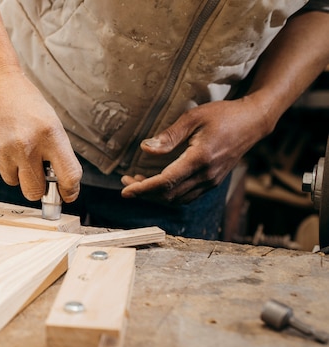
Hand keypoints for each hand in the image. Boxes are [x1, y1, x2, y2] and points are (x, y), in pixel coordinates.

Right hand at [0, 70, 81, 201]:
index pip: (68, 176)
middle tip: (34, 174)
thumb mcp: (49, 121)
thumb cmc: (22, 100)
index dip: (70, 191)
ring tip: (11, 143)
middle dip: (37, 187)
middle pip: (35, 191)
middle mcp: (25, 146)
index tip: (67, 194)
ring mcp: (2, 151)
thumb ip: (56, 152)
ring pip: (12, 181)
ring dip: (14, 169)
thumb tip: (59, 184)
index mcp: (49, 135)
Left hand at [121, 97, 272, 204]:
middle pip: (168, 195)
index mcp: (200, 159)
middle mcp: (206, 175)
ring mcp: (211, 181)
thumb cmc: (223, 115)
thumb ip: (169, 136)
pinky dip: (169, 194)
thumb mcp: (193, 118)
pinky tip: (158, 184)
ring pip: (177, 199)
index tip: (125, 190)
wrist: (253, 122)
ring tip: (139, 182)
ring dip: (156, 195)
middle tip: (126, 181)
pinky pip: (187, 196)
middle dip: (144, 192)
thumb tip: (145, 149)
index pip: (165, 182)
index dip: (143, 189)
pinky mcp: (213, 182)